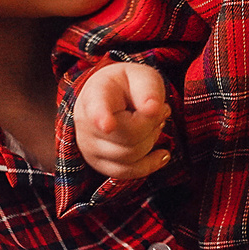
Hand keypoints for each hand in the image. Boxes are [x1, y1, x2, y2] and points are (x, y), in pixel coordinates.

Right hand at [71, 62, 170, 179]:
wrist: (109, 95)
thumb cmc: (128, 85)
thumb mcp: (142, 76)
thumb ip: (149, 89)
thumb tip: (154, 110)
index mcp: (96, 94)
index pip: (97, 108)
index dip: (101, 118)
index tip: (107, 125)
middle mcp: (85, 123)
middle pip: (129, 136)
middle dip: (152, 124)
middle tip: (156, 108)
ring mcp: (89, 146)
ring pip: (131, 156)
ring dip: (151, 140)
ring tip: (151, 122)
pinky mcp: (99, 164)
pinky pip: (127, 173)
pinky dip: (150, 165)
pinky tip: (162, 154)